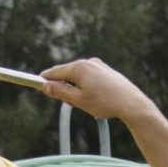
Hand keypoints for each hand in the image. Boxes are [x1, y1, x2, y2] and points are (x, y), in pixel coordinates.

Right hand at [39, 58, 154, 122]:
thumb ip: (60, 92)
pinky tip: (94, 99)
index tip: (36, 85)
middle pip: (67, 74)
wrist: (131, 103)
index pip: (55, 72)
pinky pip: (89, 78)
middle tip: (69, 103)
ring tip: (86, 103)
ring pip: (78, 77)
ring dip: (75, 89)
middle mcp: (88, 62)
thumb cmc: (105, 102)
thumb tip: (46, 86)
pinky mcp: (106, 71)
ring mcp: (98, 65)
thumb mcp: (78, 100)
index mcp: (79, 67)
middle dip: (63, 88)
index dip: (45, 80)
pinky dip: (85, 87)